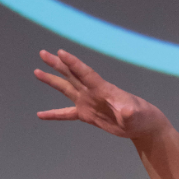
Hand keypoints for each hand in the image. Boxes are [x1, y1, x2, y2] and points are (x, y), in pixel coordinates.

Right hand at [35, 49, 166, 138]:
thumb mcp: (136, 114)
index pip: (86, 73)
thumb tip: (126, 111)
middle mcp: (93, 92)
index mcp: (103, 89)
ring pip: (66, 88)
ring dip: (52, 80)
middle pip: (72, 75)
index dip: (74, 63)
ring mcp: (88, 102)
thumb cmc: (141, 117)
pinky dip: (54, 114)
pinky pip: (67, 113)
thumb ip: (129, 112)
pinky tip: (40, 115)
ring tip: (37, 71)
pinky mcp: (87, 115)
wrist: (142, 126)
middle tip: (43, 53)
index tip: (60, 52)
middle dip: (57, 64)